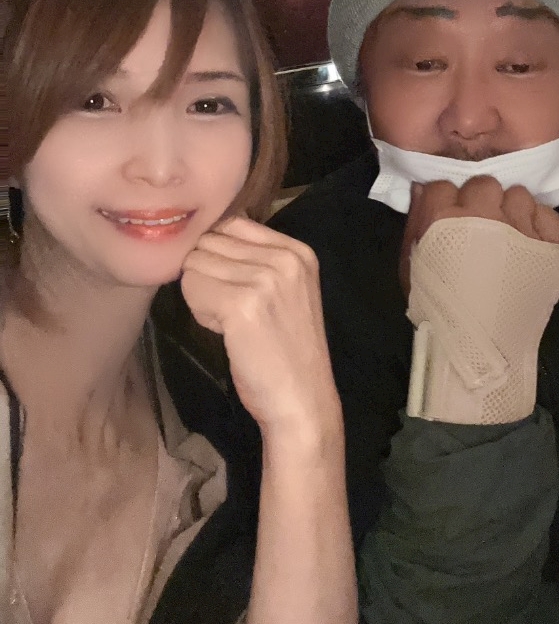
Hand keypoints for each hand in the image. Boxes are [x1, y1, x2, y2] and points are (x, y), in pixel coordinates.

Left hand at [181, 217, 341, 445]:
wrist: (302, 400)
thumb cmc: (287, 350)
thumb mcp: (286, 291)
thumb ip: (256, 260)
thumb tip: (205, 238)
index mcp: (298, 251)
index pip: (232, 223)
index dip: (219, 254)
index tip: (235, 288)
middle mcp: (285, 258)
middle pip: (210, 242)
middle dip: (208, 274)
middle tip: (231, 310)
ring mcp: (265, 279)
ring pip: (196, 264)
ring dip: (201, 294)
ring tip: (229, 322)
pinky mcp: (242, 304)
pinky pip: (192, 288)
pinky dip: (199, 311)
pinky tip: (224, 331)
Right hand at [400, 177, 558, 297]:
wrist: (477, 349)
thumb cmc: (436, 311)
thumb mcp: (410, 268)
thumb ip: (415, 224)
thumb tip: (420, 190)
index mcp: (443, 217)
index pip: (444, 185)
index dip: (444, 202)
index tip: (446, 219)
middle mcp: (483, 214)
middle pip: (484, 184)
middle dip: (479, 201)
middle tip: (479, 227)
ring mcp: (520, 227)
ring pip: (518, 195)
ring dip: (511, 211)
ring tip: (507, 236)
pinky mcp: (549, 245)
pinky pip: (549, 215)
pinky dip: (541, 226)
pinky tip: (530, 242)